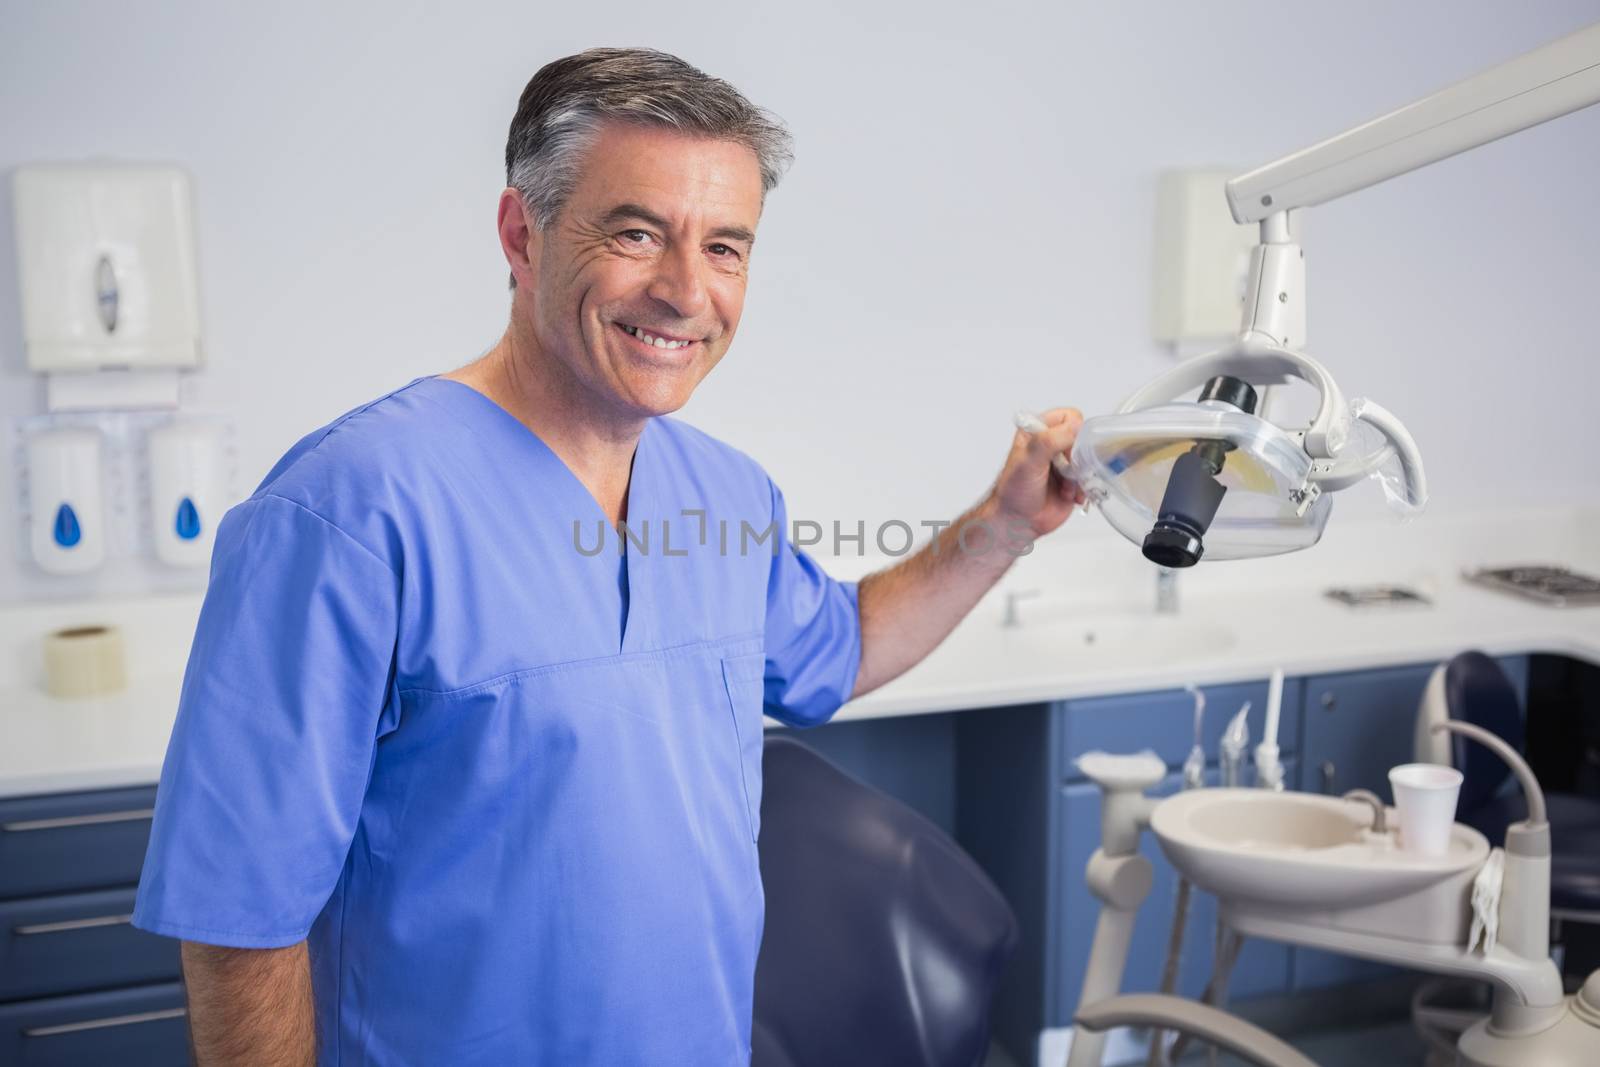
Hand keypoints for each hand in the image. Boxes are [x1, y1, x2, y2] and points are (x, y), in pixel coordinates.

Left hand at [986, 407, 1085, 540]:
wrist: (1017, 521)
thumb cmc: (1013, 491)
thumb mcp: (1028, 461)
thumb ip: (1049, 441)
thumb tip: (1074, 426)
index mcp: (1038, 431)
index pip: (1069, 417)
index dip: (1071, 433)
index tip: (1062, 451)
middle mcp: (1052, 444)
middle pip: (1083, 439)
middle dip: (1076, 459)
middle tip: (1063, 472)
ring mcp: (1064, 462)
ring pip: (1089, 459)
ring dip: (1079, 476)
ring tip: (1064, 487)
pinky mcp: (1073, 480)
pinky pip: (1091, 477)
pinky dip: (1083, 488)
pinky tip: (1069, 496)